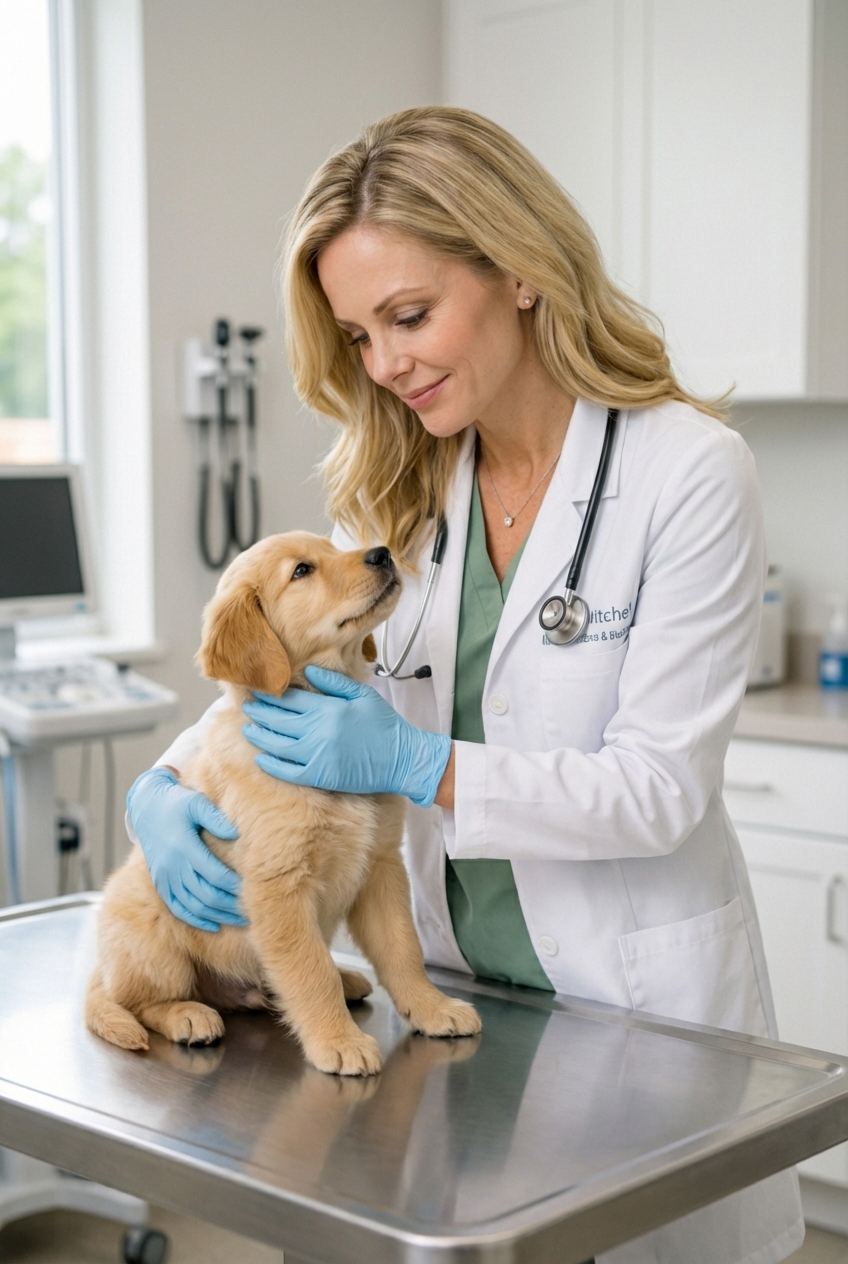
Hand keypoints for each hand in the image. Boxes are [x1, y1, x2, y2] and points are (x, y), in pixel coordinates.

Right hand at [127, 767, 246, 931]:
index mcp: (184, 847)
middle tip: (253, 911)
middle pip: (206, 894)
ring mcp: (164, 877)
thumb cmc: (177, 802)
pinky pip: (177, 908)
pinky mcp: (160, 883)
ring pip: (193, 906)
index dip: (235, 885)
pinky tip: (214, 925)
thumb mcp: (196, 803)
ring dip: (217, 915)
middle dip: (231, 905)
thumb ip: (215, 818)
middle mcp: (172, 866)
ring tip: (240, 920)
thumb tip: (236, 834)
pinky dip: (196, 919)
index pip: (215, 874)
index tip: (253, 889)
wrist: (146, 807)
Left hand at [242, 666, 451, 806]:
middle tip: (247, 706)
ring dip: (260, 735)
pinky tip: (261, 758)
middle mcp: (319, 730)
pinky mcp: (320, 775)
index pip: (291, 699)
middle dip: (260, 712)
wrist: (402, 758)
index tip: (260, 690)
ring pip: (277, 744)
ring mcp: (317, 755)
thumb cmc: (384, 725)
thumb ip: (333, 683)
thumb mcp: (363, 695)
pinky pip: (287, 771)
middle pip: (279, 719)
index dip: (272, 695)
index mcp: (329, 708)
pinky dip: (271, 764)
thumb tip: (308, 670)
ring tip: (248, 729)